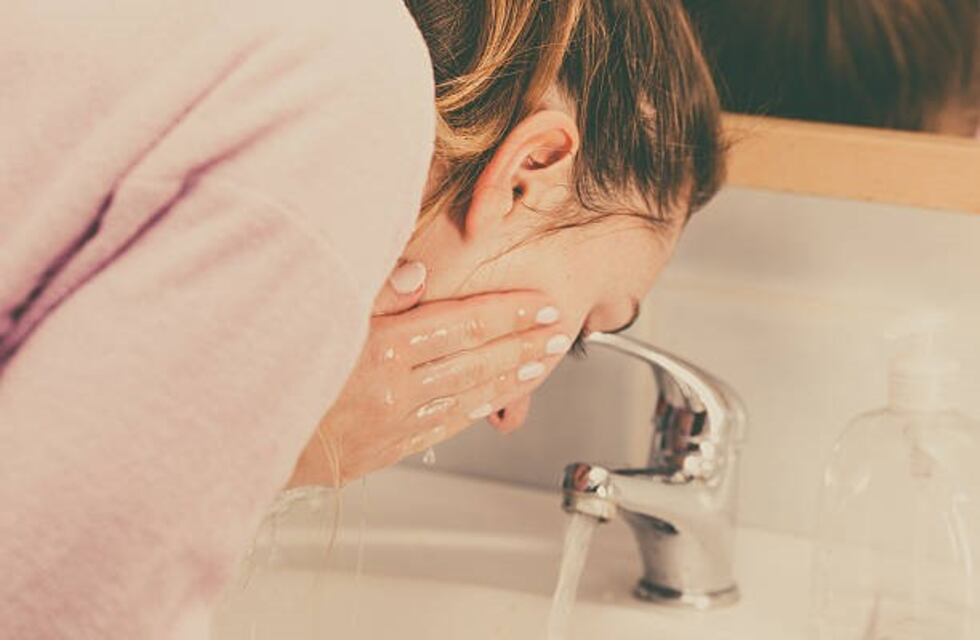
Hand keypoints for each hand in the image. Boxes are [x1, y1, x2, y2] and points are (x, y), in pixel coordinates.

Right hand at [286, 262, 569, 486]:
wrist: (231, 436)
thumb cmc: (265, 367)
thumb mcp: (314, 315)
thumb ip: (372, 293)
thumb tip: (421, 273)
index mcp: (379, 350)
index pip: (461, 324)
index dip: (507, 313)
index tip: (541, 304)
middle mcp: (393, 389)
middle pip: (475, 361)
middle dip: (522, 344)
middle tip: (559, 332)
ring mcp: (389, 424)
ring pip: (465, 397)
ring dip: (509, 378)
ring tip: (541, 363)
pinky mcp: (379, 452)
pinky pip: (439, 429)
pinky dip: (471, 412)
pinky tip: (491, 403)